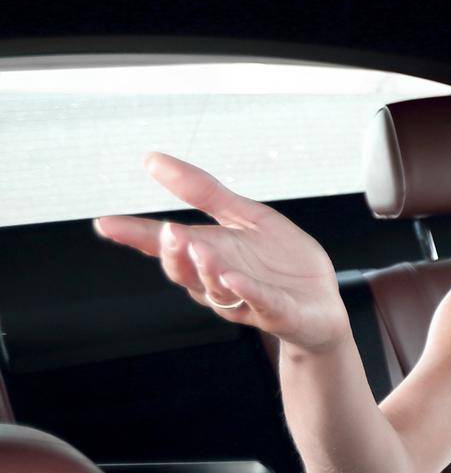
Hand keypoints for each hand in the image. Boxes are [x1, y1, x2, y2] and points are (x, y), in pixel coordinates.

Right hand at [91, 152, 349, 352]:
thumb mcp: (246, 217)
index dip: (136, 235)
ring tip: (197, 247)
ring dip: (205, 268)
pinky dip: (246, 291)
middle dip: (172, 252)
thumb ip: (204, 192)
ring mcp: (246, 299)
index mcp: (210, 254)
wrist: (322, 305)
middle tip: (166, 232)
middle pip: (184, 270)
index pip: (166, 245)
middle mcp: (219, 280)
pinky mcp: (278, 311)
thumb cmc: (281, 263)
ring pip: (216, 287)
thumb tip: (155, 161)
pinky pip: (259, 302)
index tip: (106, 223)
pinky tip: (234, 277)